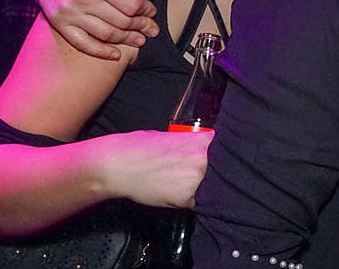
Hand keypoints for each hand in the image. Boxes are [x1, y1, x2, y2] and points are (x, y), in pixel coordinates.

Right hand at [24, 0, 157, 59]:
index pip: (131, 4)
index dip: (146, 10)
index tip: (152, 12)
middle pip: (121, 21)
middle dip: (141, 27)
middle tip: (152, 30)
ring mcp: (70, 12)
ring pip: (106, 34)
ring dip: (126, 40)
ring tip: (140, 40)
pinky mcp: (59, 22)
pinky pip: (82, 43)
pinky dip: (100, 52)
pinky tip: (115, 55)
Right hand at [94, 130, 213, 208]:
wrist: (118, 165)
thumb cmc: (138, 148)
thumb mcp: (170, 137)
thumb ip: (190, 143)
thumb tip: (202, 145)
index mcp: (201, 141)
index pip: (221, 150)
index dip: (216, 157)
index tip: (213, 160)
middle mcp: (203, 158)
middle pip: (216, 168)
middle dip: (205, 171)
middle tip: (185, 172)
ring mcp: (196, 178)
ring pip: (207, 186)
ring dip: (198, 186)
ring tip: (176, 182)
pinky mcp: (186, 197)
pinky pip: (195, 201)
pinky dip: (188, 200)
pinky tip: (173, 192)